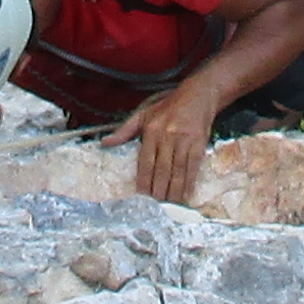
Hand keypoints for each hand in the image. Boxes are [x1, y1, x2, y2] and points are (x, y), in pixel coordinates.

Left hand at [112, 86, 219, 206]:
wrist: (197, 96)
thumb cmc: (168, 107)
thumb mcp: (143, 114)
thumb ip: (124, 130)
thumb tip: (105, 143)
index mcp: (152, 130)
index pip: (146, 161)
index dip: (144, 180)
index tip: (141, 196)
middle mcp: (167, 136)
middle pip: (162, 169)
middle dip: (159, 190)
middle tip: (156, 207)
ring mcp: (184, 140)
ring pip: (178, 171)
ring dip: (174, 191)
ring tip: (170, 206)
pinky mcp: (198, 144)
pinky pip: (193, 167)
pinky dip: (189, 183)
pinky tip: (185, 195)